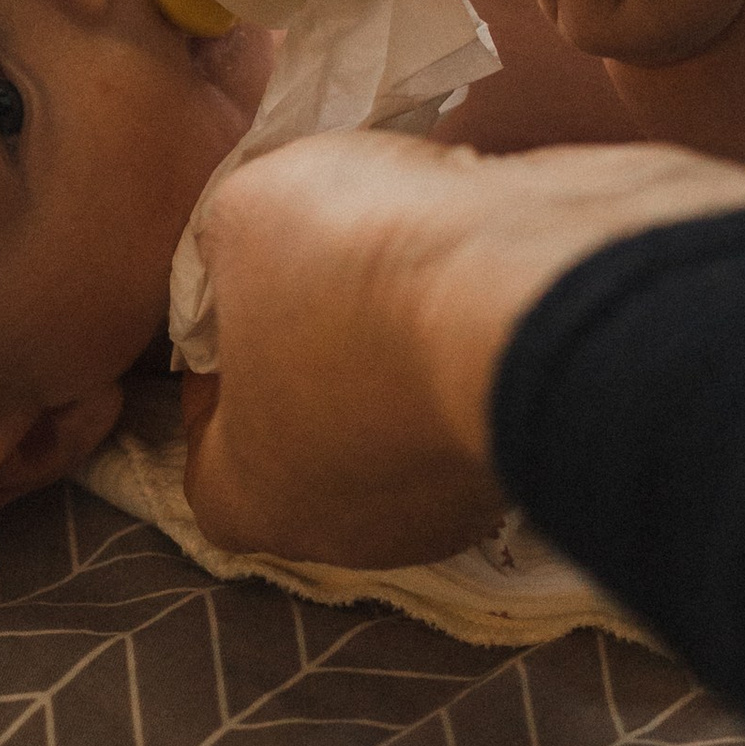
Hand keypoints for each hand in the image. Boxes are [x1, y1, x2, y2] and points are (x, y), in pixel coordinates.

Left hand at [175, 128, 744, 567]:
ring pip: (406, 413)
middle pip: (314, 432)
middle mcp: (353, 532)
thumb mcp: (245, 213)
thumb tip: (249, 248)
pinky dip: (478, 332)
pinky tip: (479, 263)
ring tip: (415, 250)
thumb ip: (226, 246)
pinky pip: (484, 389)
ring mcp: (455, 505)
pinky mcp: (536, 457)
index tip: (240, 287)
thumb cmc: (353, 272)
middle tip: (331, 264)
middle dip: (320, 348)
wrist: (528, 287)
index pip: (208, 439)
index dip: (217, 356)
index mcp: (252, 500)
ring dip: (405, 340)